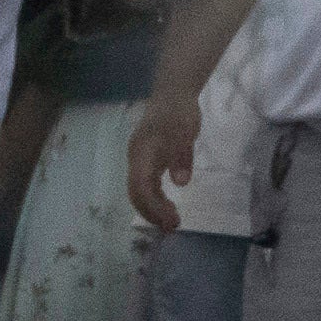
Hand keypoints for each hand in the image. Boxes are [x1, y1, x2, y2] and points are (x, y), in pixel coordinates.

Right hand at [125, 83, 202, 231]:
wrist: (173, 93)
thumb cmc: (179, 112)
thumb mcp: (185, 134)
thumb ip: (182, 157)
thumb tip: (181, 182)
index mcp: (142, 153)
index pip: (141, 187)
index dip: (153, 207)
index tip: (170, 220)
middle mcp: (136, 159)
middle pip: (137, 192)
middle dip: (151, 212)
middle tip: (172, 227)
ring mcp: (139, 159)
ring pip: (140, 190)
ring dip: (153, 207)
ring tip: (171, 221)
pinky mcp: (147, 159)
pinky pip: (146, 184)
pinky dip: (155, 198)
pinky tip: (168, 205)